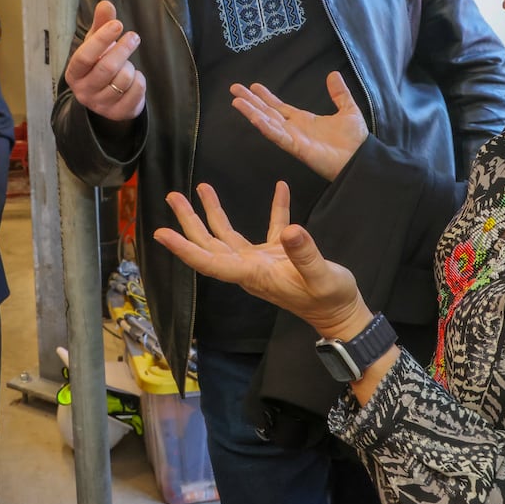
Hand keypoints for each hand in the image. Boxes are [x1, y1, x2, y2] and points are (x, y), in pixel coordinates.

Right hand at [63, 0, 146, 120]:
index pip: (84, 57)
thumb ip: (101, 24)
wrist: (106, 97)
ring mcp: (100, 105)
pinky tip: (134, 78)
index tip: (117, 24)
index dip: (101, 40)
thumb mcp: (97, 44)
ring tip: (127, 63)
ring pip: (123, 80)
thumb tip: (106, 3)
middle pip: (106, 68)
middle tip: (134, 36)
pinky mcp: (118, 113)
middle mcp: (83, 92)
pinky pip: (136, 92)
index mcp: (74, 73)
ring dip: (130, 66)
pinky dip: (139, 80)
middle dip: (123, 49)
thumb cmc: (99, 64)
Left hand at [154, 181, 370, 340]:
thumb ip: (306, 255)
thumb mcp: (323, 278)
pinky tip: (280, 188)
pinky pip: (272, 227)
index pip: (210, 262)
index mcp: (254, 275)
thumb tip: (292, 230)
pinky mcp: (281, 255)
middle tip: (173, 196)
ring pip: (229, 235)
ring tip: (202, 188)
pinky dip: (276, 208)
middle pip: (210, 244)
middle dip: (189, 222)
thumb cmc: (331, 301)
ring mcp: (263, 261)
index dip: (184, 248)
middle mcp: (251, 268)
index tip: (161, 233)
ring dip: (214, 212)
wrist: (343, 314)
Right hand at [231, 71, 367, 180]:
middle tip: (234, 88)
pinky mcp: (298, 149)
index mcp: (304, 120)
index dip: (266, 96)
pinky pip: (279, 137)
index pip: (279, 107)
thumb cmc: (355, 140)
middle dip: (251, 101)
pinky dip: (266, 128)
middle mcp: (295, 129)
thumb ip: (339, 93)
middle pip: (267, 112)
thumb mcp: (348, 110)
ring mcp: (294, 139)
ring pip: (268, 123)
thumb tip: (333, 74)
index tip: (253, 86)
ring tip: (237, 102)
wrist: (362, 159)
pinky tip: (255, 118)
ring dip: (252, 113)